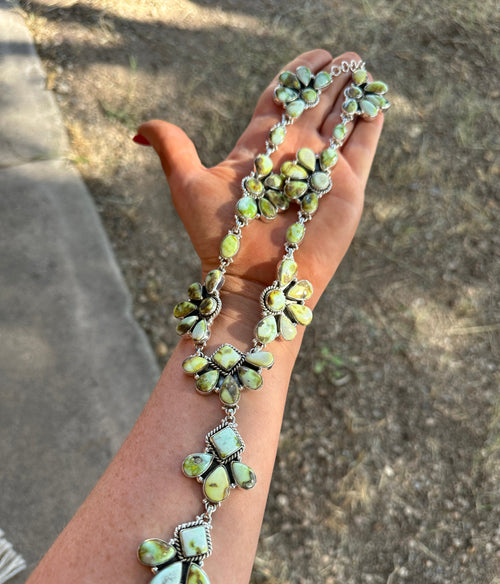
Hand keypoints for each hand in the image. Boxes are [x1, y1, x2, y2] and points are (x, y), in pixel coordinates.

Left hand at [136, 49, 383, 310]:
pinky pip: (362, 148)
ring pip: (341, 123)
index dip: (296, 77)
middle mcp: (292, 159)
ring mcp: (321, 174)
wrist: (252, 281)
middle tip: (346, 56)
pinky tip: (375, 100)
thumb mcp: (187, 184)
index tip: (313, 54)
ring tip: (361, 67)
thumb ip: (171, 147)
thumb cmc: (217, 237)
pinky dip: (370, 123)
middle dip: (329, 81)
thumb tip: (138, 130)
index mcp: (259, 151)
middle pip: (314, 108)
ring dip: (351, 95)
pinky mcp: (346, 189)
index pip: (281, 102)